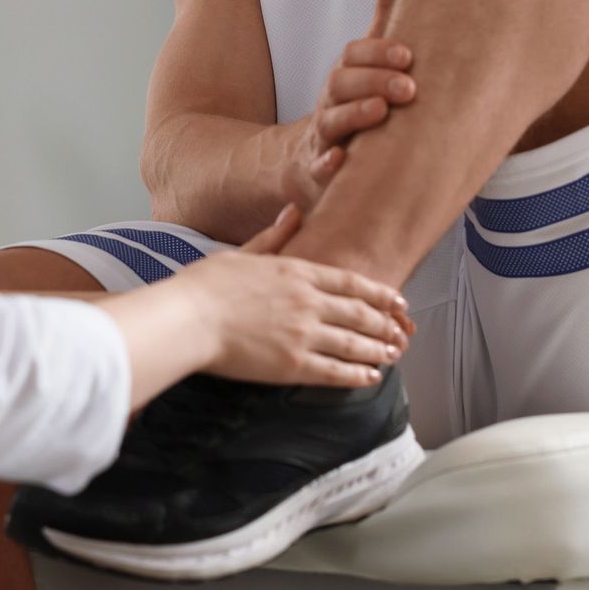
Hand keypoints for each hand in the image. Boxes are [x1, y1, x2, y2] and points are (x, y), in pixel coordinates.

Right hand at [180, 206, 409, 387]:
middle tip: (400, 332)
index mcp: (297, 272)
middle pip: (360, 313)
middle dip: (384, 323)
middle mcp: (308, 302)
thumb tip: (294, 212)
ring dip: (378, 349)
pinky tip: (371, 377)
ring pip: (354, 343)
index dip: (379, 293)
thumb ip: (273, 236)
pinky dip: (358, 375)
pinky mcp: (293, 364)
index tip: (397, 301)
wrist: (188, 319)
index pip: (351, 283)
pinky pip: (336, 372)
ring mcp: (304, 334)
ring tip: (392, 354)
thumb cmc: (205, 286)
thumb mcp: (241, 252)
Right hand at [278, 0, 414, 209]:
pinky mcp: (319, 172)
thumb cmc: (352, 101)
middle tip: (409, 88)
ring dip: (354, 116)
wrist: (305, 158)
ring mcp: (322, 136)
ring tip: (381, 113)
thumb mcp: (368, 59)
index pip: (355, 55)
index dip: (379, 53)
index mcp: (346, 74)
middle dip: (374, 82)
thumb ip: (385, 14)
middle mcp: (330, 101)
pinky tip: (341, 163)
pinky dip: (327, 166)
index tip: (408, 55)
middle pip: (342, 84)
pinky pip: (318, 169)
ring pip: (331, 122)